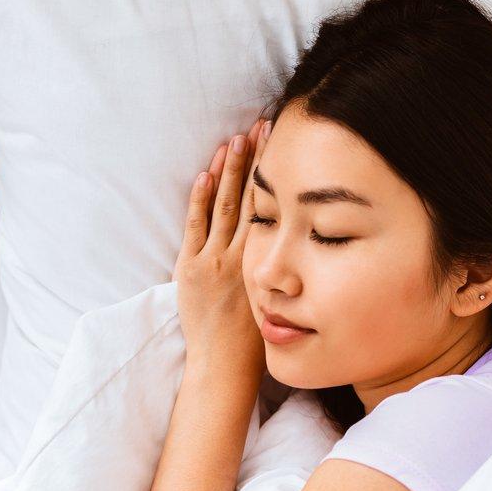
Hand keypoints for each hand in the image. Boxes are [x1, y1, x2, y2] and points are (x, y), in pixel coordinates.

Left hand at [173, 115, 270, 383]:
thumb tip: (301, 250)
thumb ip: (284, 272)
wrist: (224, 364)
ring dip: (229, 170)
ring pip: (225, 206)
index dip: (275, 175)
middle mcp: (243, 255)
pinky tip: (205, 174)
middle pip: (251, 197)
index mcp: (266, 261)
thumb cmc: (254, 339)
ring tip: (235, 139)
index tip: (281, 146)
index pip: (273, 206)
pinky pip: (196, 226)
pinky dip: (201, 199)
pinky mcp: (190, 267)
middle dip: (255, 160)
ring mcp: (214, 260)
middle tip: (260, 126)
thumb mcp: (278, 298)